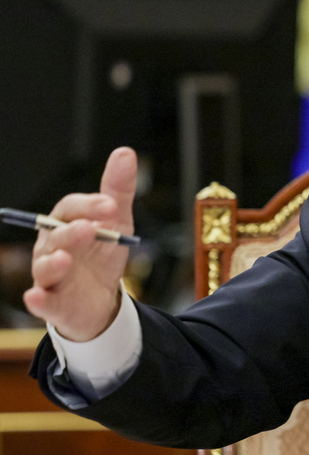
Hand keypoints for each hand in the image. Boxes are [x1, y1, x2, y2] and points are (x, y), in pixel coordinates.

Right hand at [23, 147, 136, 340]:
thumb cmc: (101, 254)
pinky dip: (38, 299)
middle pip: (57, 236)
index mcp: (66, 222)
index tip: (111, 205)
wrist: (102, 298)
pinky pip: (42, 300)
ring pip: (46, 267)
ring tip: (64, 259)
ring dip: (53, 263)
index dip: (89, 205)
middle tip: (90, 228)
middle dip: (72, 232)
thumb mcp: (116, 220)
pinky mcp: (53, 302)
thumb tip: (125, 152)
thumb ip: (118, 190)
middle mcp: (52, 246)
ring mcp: (50, 275)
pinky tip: (36, 297)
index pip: (71, 208)